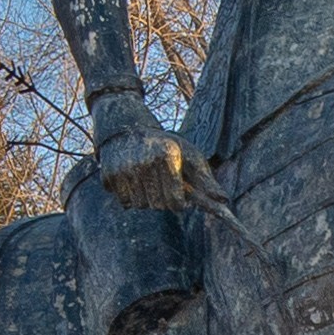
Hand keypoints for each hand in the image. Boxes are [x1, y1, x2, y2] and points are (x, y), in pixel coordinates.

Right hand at [98, 122, 214, 212]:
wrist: (127, 128)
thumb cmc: (166, 145)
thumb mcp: (189, 155)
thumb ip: (206, 179)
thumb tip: (224, 200)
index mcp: (167, 156)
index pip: (175, 201)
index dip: (179, 204)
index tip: (181, 200)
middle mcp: (144, 163)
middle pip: (158, 206)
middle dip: (164, 200)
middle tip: (163, 185)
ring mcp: (124, 170)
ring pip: (140, 206)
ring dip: (147, 199)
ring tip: (148, 180)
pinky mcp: (109, 176)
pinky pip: (124, 203)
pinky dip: (130, 197)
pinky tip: (133, 180)